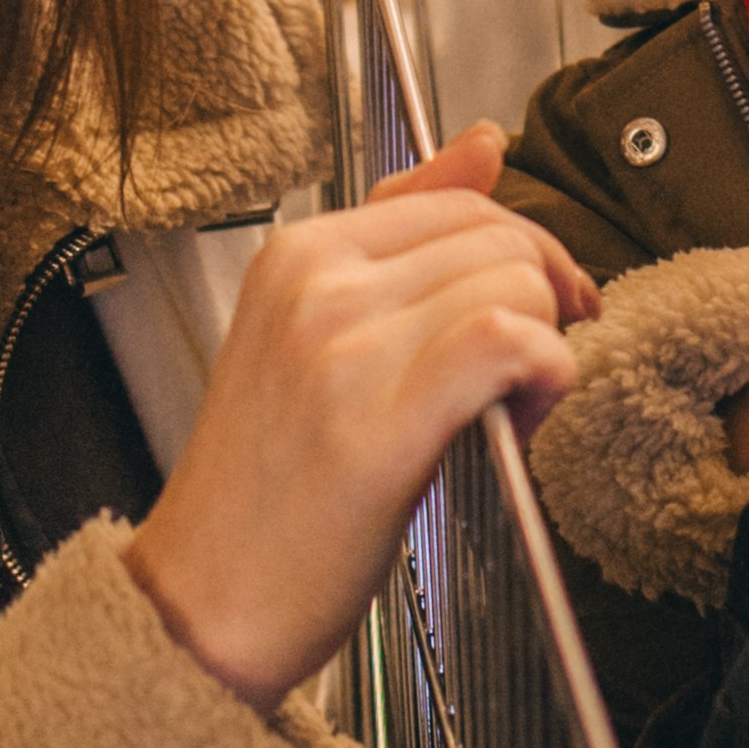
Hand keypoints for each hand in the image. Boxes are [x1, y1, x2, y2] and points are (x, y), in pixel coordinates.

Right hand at [125, 124, 597, 711]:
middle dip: (542, 301)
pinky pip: (506, 340)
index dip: (523, 256)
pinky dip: (544, 375)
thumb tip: (484, 142)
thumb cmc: (267, 495)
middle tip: (524, 376)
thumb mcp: (318, 338)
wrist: (203, 605)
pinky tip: (518, 419)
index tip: (540, 312)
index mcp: (296, 254)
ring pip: (514, 283)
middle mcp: (315, 284)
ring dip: (544, 349)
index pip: (458, 200)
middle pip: (497, 236)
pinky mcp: (377, 421)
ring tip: (505, 411)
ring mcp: (341, 347)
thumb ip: (404, 240)